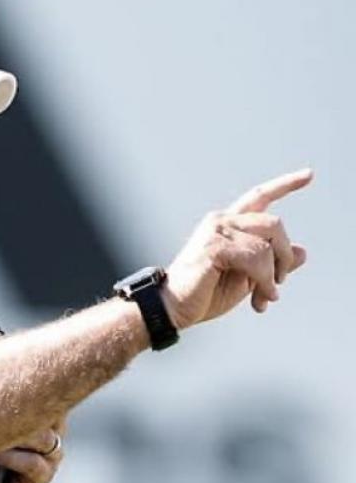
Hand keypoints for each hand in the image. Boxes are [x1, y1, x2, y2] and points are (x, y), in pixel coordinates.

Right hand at [162, 168, 312, 328]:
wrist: (173, 308)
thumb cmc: (205, 294)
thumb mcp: (248, 278)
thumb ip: (272, 263)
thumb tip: (301, 251)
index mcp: (227, 224)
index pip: (259, 197)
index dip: (285, 185)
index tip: (309, 174)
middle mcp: (220, 221)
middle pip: (274, 223)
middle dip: (283, 255)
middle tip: (279, 283)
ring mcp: (215, 231)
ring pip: (267, 245)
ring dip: (272, 276)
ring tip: (265, 298)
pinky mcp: (213, 247)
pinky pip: (255, 258)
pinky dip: (264, 280)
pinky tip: (259, 299)